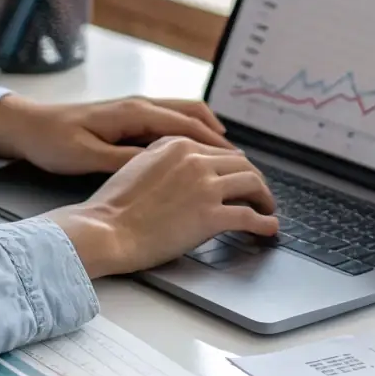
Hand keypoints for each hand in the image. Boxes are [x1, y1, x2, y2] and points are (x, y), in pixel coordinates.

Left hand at [0, 93, 233, 173]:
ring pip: (183, 113)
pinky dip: (189, 132)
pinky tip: (193, 153)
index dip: (213, 143)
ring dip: (206, 131)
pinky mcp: (129, 118)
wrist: (29, 126)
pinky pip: (169, 121)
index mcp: (133, 112)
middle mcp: (139, 105)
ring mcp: (135, 109)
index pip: (185, 124)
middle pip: (192, 112)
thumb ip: (124, 160)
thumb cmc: (54, 142)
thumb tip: (159, 165)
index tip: (236, 161)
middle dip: (218, 134)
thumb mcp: (87, 156)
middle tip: (240, 160)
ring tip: (225, 156)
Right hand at [44, 137, 278, 277]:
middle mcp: (195, 160)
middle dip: (256, 181)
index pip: (220, 151)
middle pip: (242, 165)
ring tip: (266, 211)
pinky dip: (264, 223)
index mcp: (178, 144)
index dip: (235, 167)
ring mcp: (205, 187)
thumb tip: (191, 162)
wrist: (106, 230)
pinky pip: (249, 217)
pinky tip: (268, 229)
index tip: (241, 178)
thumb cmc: (115, 205)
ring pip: (252, 184)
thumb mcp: (138, 163)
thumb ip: (165, 155)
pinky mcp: (211, 216)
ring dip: (264, 199)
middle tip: (260, 195)